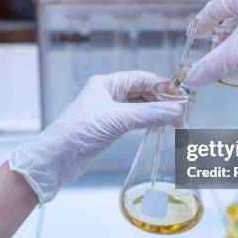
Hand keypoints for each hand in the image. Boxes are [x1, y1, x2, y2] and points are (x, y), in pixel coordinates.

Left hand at [9, 71, 183, 202]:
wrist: (55, 159)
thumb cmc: (79, 133)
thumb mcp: (118, 119)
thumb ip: (150, 114)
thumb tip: (177, 111)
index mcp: (106, 83)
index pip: (142, 78)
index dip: (164, 87)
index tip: (182, 98)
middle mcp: (107, 94)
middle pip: (142, 92)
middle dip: (162, 101)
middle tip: (180, 114)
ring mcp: (107, 112)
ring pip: (139, 107)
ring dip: (156, 113)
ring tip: (172, 123)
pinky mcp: (107, 128)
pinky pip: (133, 121)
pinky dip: (146, 123)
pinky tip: (156, 129)